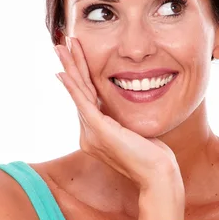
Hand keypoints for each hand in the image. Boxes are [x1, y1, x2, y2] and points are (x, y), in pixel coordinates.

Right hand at [54, 37, 183, 217]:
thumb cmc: (154, 157)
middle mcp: (88, 134)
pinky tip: (63, 73)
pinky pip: (83, 104)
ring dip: (70, 67)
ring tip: (61, 46)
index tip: (76, 54)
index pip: (87, 97)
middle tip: (61, 43)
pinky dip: (73, 87)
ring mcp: (92, 134)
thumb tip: (124, 110)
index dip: (81, 74)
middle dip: (71, 65)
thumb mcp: (135, 132)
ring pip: (78, 93)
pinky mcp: (99, 132)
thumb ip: (123, 121)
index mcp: (96, 133)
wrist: (157, 175)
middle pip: (78, 92)